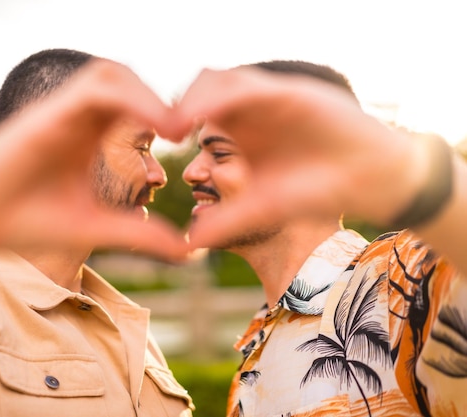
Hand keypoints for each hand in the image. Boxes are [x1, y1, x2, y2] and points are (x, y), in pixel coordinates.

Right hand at [0, 59, 187, 260]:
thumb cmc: (25, 223)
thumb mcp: (95, 227)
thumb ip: (140, 234)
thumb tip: (189, 251)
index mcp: (88, 136)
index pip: (135, 106)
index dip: (168, 115)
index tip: (194, 143)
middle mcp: (76, 116)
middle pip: (128, 81)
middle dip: (165, 99)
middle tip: (193, 131)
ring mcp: (60, 110)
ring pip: (112, 74)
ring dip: (150, 94)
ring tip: (178, 130)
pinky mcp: (47, 113)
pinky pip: (95, 88)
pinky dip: (131, 99)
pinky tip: (154, 129)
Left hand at [171, 66, 424, 247]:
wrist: (368, 183)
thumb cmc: (316, 194)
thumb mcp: (263, 208)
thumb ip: (227, 220)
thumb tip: (189, 239)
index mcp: (238, 130)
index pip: (194, 113)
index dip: (172, 122)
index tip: (155, 143)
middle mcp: (250, 110)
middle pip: (200, 91)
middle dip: (176, 106)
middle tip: (159, 130)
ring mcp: (269, 98)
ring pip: (220, 82)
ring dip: (194, 98)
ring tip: (176, 126)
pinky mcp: (290, 94)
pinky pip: (251, 87)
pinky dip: (225, 97)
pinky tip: (207, 117)